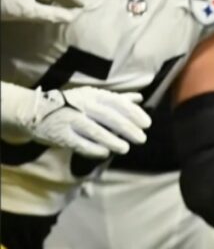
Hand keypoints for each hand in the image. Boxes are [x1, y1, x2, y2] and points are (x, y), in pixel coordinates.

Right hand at [0, 80, 149, 157]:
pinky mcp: (60, 135)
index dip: (133, 113)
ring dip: (113, 141)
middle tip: (141, 138)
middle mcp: (81, 106)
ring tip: (125, 148)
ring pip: (96, 131)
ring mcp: (70, 120)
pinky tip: (105, 153)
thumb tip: (138, 98)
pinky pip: (80, 144)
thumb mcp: (90, 97)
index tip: (146, 123)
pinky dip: (94, 149)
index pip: (116, 103)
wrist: (31, 110)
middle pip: (109, 117)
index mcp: (90, 95)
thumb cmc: (68, 104)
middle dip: (128, 128)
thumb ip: (115, 99)